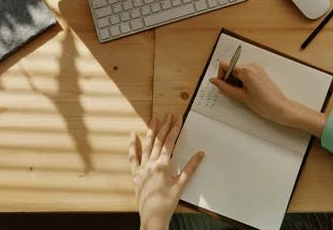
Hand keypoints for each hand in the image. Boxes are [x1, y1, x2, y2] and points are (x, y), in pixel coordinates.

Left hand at [128, 114, 204, 229]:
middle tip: (168, 115)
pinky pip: (133, 157)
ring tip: (154, 119)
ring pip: (146, 145)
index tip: (177, 119)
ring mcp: (142, 168)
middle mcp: (151, 164)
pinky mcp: (136, 174)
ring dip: (151, 131)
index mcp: (163, 165)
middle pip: (158, 141)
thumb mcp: (181, 185)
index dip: (174, 129)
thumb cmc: (167, 202)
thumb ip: (190, 168)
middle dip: (164, 126)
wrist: (153, 216)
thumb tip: (200, 154)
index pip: (169, 142)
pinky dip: (133, 146)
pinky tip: (133, 136)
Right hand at [209, 62, 326, 136]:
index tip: (223, 86)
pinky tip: (247, 91)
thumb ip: (225, 87)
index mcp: (246, 70)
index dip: (221, 75)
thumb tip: (214, 81)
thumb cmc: (265, 104)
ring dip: (235, 80)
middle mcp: (252, 65)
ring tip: (242, 93)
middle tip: (234, 92)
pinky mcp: (259, 72)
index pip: (224, 65)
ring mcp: (256, 68)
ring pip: (237, 70)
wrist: (280, 108)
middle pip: (231, 67)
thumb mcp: (241, 97)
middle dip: (228, 79)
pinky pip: (245, 72)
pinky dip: (242, 80)